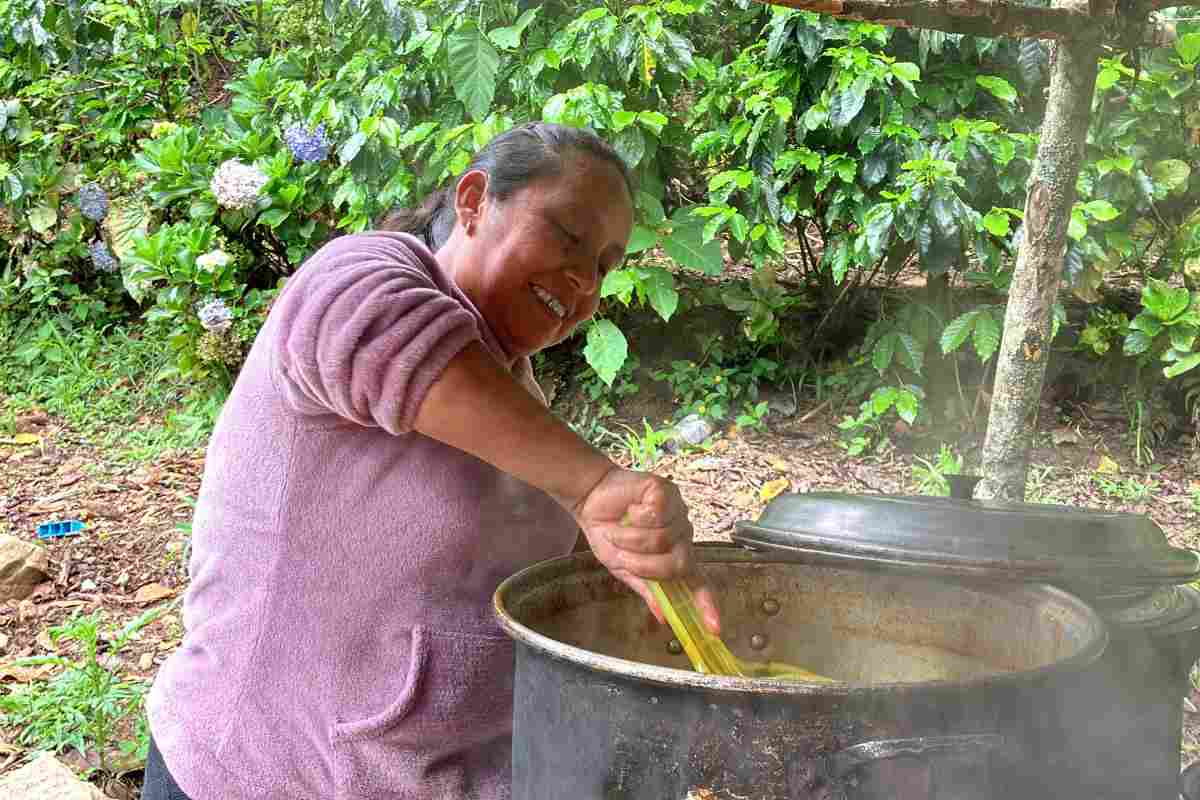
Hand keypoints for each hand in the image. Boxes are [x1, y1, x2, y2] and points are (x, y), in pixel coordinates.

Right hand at [572, 467, 720, 634]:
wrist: (591, 498)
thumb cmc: (608, 531)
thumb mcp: (623, 567)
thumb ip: (646, 588)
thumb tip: (663, 617)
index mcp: (673, 556)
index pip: (698, 582)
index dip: (707, 604)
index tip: (714, 628)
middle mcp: (681, 536)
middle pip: (678, 563)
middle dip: (645, 565)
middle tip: (623, 556)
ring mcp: (677, 513)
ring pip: (663, 538)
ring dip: (632, 538)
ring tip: (619, 530)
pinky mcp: (667, 493)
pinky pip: (656, 514)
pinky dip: (635, 516)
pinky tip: (629, 509)